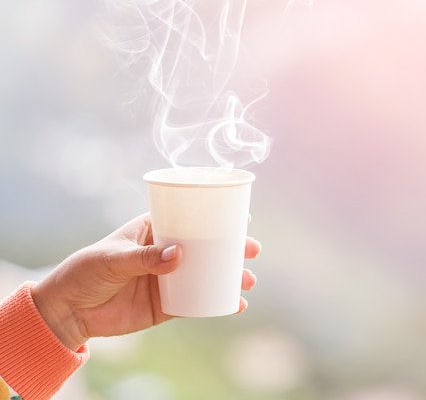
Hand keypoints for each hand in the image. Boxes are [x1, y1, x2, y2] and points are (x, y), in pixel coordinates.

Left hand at [31, 213, 260, 351]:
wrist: (68, 312)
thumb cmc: (85, 272)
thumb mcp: (112, 259)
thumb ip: (144, 258)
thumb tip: (179, 256)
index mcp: (153, 231)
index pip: (189, 218)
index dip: (216, 216)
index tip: (242, 217)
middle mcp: (165, 252)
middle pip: (206, 246)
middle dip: (232, 247)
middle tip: (252, 249)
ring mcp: (168, 278)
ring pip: (207, 274)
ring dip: (230, 276)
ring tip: (248, 280)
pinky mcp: (166, 304)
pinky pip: (197, 301)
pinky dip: (217, 302)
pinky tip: (234, 304)